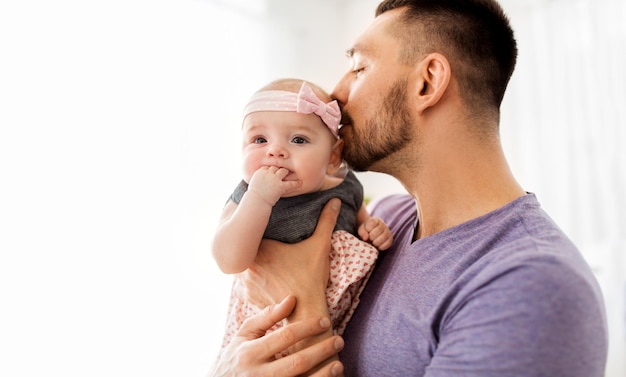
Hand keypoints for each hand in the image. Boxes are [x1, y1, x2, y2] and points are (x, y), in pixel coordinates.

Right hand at [210, 296, 344, 376]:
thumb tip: (292, 299)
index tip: (325, 321)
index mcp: (250, 353)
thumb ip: (266, 317)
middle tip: (339, 340)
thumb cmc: (234, 359)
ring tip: (338, 364)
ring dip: (324, 375)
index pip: (285, 337)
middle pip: (297, 362)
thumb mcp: (243, 336)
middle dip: (321, 350)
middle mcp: (257, 375)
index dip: (308, 327)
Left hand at [236, 198, 341, 316]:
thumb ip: (326, 221)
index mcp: (260, 247)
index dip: (258, 228)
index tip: (266, 227)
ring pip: (245, 264)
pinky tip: (265, 278)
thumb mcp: (320, 246)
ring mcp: (244, 281)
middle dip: (254, 245)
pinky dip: (253, 279)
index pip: (252, 230)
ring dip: (252, 263)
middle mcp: (247, 263)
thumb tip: (335, 200)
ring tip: (265, 261)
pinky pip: (245, 281)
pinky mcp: (246, 296)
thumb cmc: (311, 279)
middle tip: (267, 245)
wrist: (305, 313)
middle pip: (246, 247)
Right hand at [248, 166, 301, 205]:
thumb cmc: (254, 196)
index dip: (272, 169)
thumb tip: (261, 181)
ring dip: (287, 172)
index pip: (268, 166)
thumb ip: (259, 180)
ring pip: (284, 171)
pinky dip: (296, 183)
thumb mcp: (253, 184)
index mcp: (260, 172)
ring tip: (292, 174)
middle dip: (279, 169)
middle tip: (285, 170)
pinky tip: (300, 183)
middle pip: (276, 167)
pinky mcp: (281, 186)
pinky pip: (291, 183)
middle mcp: (268, 173)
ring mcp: (275, 179)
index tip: (274, 171)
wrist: (256, 201)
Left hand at [358, 216, 392, 250]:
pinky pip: (388, 243)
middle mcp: (383, 224)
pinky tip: (378, 246)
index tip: (367, 231)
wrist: (372, 233)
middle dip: (371, 237)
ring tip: (373, 242)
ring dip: (376, 242)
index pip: (372, 223)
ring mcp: (388, 231)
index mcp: (375, 220)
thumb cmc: (366, 231)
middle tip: (370, 238)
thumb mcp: (361, 230)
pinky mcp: (390, 238)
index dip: (368, 229)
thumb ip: (362, 232)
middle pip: (378, 231)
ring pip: (383, 237)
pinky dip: (381, 247)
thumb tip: (366, 237)